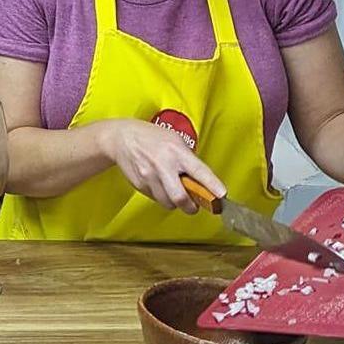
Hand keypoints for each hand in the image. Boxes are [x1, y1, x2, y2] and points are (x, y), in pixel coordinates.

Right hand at [101, 118, 228, 214]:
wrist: (121, 138)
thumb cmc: (151, 137)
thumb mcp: (175, 140)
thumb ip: (189, 160)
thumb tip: (203, 181)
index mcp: (176, 151)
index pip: (199, 171)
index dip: (212, 185)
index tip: (222, 196)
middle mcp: (163, 165)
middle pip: (180, 197)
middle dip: (190, 206)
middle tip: (195, 206)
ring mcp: (149, 176)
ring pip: (167, 202)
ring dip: (174, 202)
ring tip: (173, 190)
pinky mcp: (139, 184)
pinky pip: (155, 198)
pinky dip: (161, 196)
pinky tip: (158, 183)